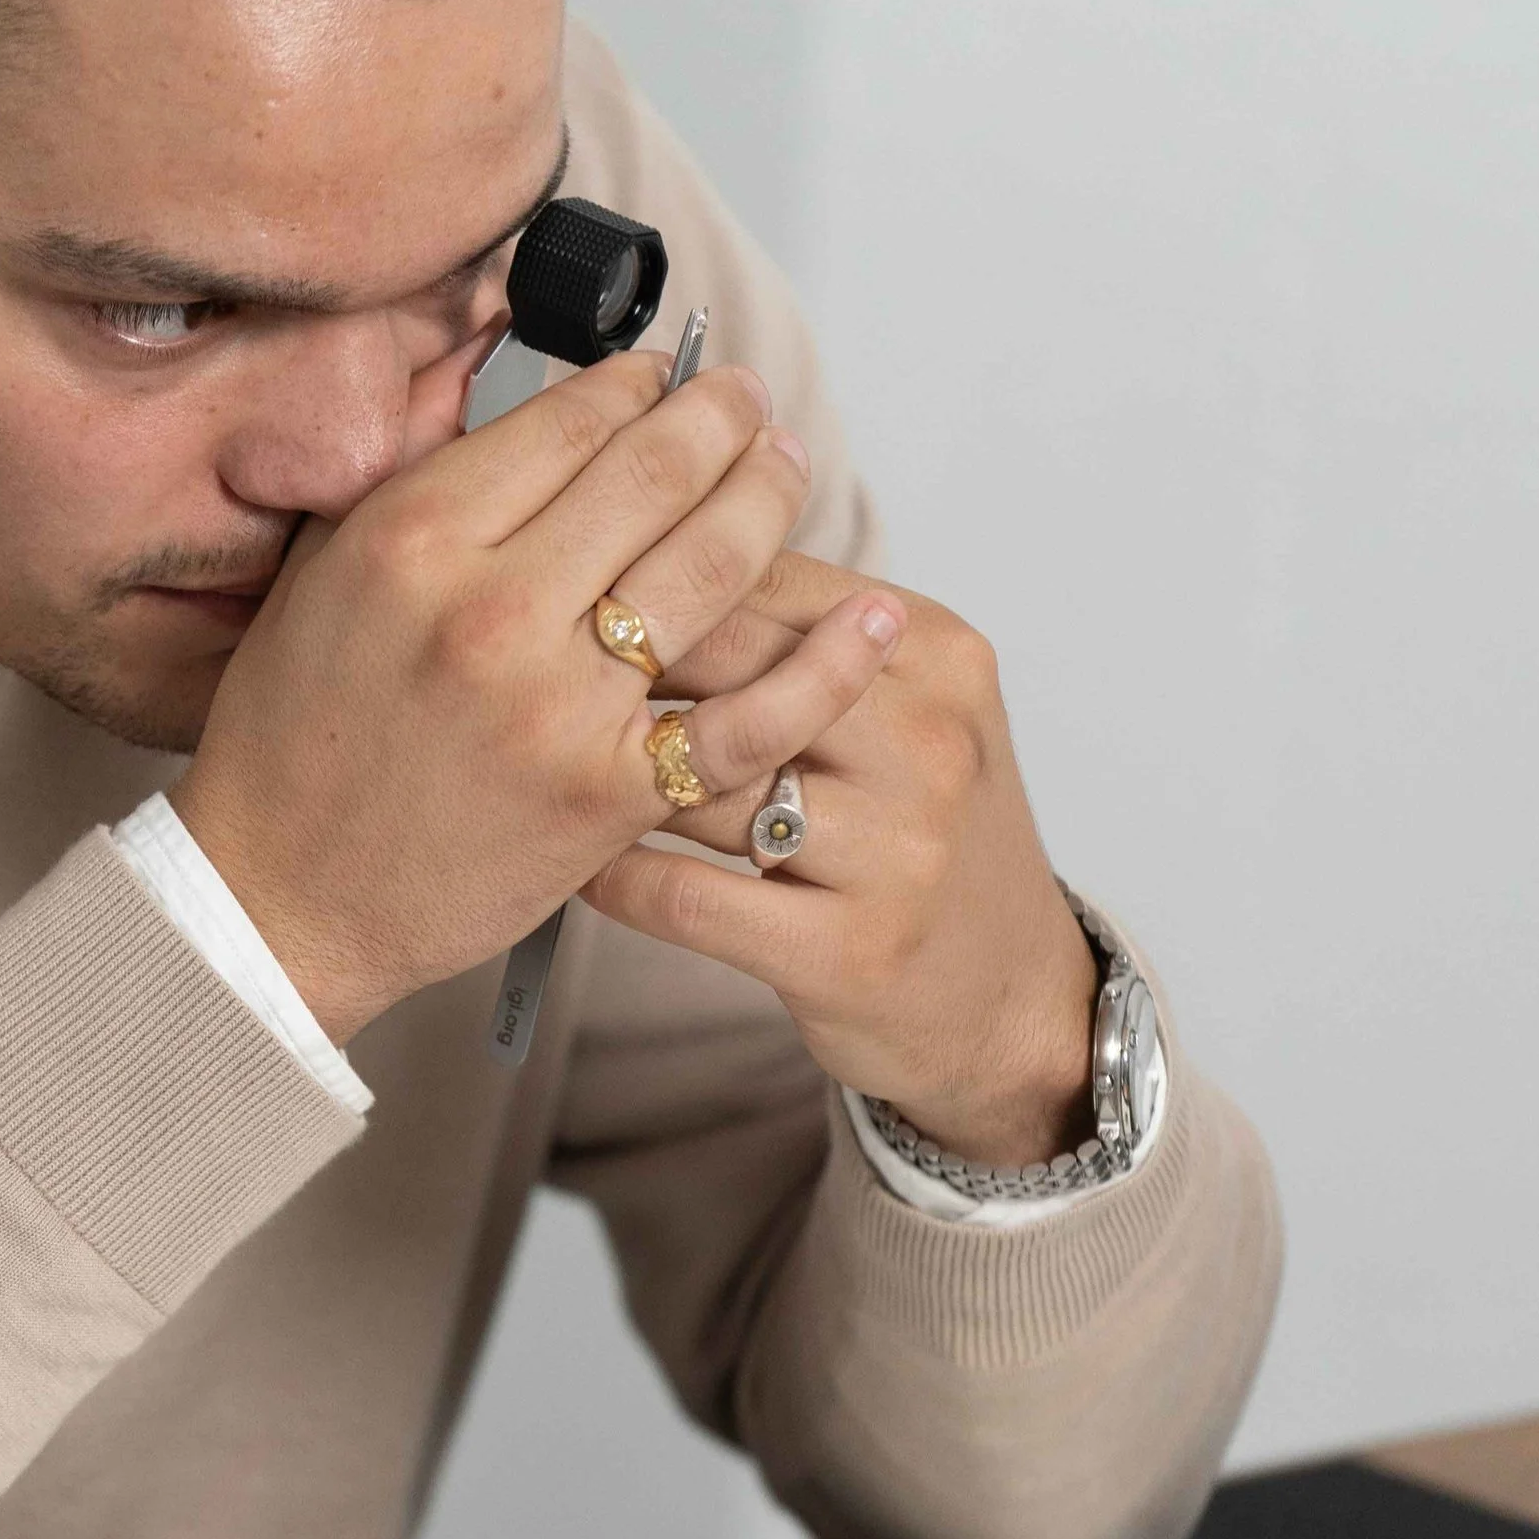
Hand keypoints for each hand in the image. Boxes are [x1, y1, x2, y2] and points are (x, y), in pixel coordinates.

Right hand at [172, 357, 909, 1044]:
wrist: (285, 896)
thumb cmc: (294, 737)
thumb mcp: (322, 570)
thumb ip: (411, 463)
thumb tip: (481, 354)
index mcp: (413, 538)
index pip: (569, 419)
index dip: (638, 384)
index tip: (664, 375)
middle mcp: (492, 610)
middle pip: (657, 474)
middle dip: (722, 419)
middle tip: (747, 403)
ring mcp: (559, 706)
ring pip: (712, 568)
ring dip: (771, 499)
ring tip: (786, 466)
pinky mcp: (608, 794)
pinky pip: (747, 719)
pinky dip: (823, 667)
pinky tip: (872, 619)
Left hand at [587, 570, 1100, 1166]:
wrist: (1009, 998)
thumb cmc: (921, 836)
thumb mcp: (904, 710)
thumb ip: (803, 632)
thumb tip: (652, 540)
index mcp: (933, 655)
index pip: (765, 577)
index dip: (650, 578)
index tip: (571, 586)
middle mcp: (926, 742)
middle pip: (731, 665)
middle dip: (618, 665)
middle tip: (529, 668)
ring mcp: (894, 851)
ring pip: (702, 781)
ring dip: (605, 776)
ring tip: (536, 764)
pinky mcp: (848, 952)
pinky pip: (687, 896)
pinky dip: (615, 876)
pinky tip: (574, 864)